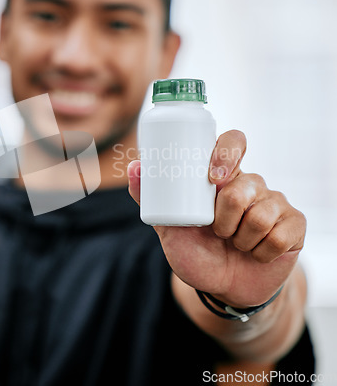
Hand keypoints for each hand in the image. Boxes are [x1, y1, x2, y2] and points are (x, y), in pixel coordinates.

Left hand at [128, 130, 305, 307]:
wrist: (222, 288)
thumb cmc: (195, 251)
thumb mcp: (168, 227)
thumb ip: (150, 198)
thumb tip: (135, 167)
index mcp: (222, 176)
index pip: (233, 141)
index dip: (227, 152)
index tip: (213, 178)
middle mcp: (250, 183)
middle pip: (244, 184)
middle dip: (225, 217)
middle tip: (217, 232)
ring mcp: (275, 202)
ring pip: (261, 214)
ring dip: (240, 239)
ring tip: (234, 244)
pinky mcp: (294, 225)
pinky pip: (279, 236)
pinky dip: (260, 253)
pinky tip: (255, 254)